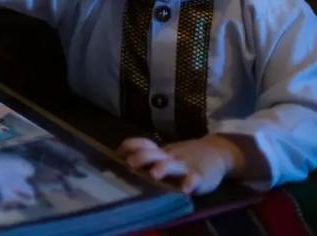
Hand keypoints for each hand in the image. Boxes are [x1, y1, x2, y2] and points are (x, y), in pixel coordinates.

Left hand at [117, 135, 244, 194]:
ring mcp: (184, 166)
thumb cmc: (184, 157)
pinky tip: (185, 189)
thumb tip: (117, 158)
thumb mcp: (164, 154)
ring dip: (162, 168)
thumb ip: (147, 156)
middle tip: (130, 164)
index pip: (142, 144)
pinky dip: (190, 183)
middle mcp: (169, 157)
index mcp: (159, 152)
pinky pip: (195, 179)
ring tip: (154, 174)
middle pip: (153, 153)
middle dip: (141, 157)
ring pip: (171, 165)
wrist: (217, 152)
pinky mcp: (200, 176)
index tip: (116, 154)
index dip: (129, 146)